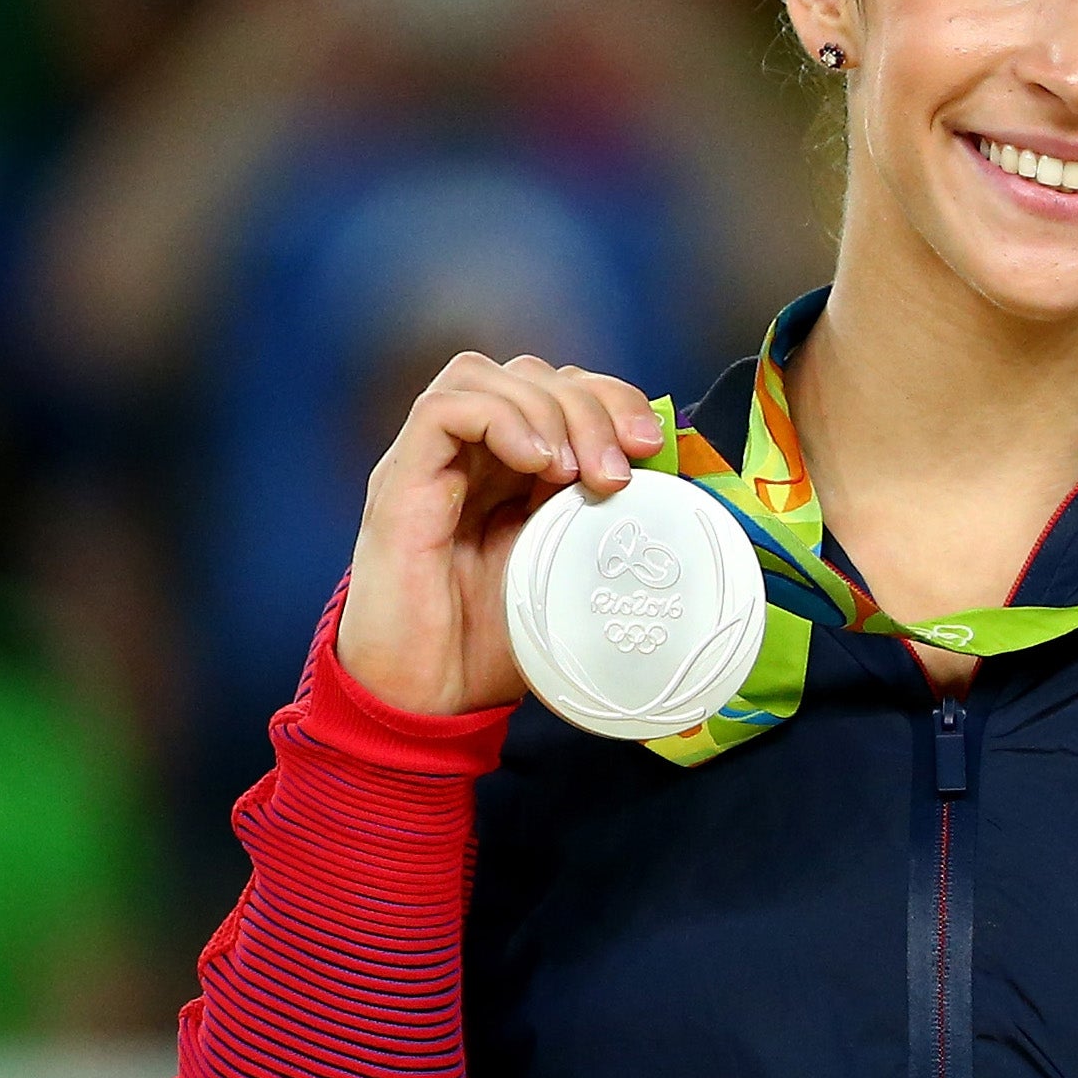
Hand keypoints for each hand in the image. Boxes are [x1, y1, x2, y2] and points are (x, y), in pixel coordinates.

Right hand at [334, 353, 661, 718]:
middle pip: (531, 374)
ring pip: (485, 376)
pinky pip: (443, 410)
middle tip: (621, 466)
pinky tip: (537, 463)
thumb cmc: (496, 648)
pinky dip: (502, 418)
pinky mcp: (400, 484)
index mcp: (512, 473)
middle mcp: (469, 458)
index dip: (614, 398)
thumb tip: (677, 494)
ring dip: (550, 409)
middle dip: (592, 404)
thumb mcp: (575, 577)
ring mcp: (430, 466)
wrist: (428, 703)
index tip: (652, 446)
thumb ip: (610, 527)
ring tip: (578, 471)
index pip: (563, 389)